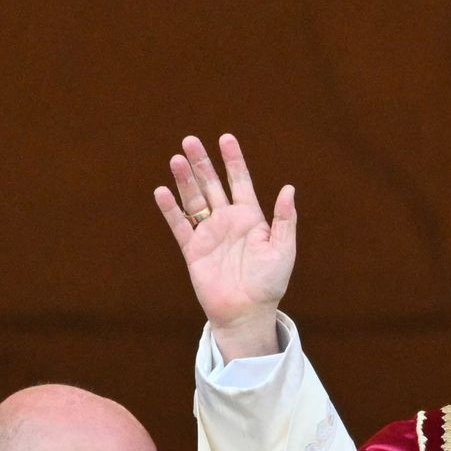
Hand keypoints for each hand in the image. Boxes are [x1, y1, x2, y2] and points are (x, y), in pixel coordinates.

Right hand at [152, 133, 295, 359]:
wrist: (247, 312)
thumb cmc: (270, 282)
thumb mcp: (284, 249)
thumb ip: (285, 219)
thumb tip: (289, 188)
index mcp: (251, 217)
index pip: (240, 181)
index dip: (233, 160)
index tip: (226, 139)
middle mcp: (227, 221)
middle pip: (212, 184)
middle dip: (202, 163)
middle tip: (190, 140)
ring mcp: (209, 234)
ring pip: (194, 200)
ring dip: (185, 180)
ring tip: (176, 158)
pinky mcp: (193, 250)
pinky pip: (180, 226)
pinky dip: (170, 209)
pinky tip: (162, 191)